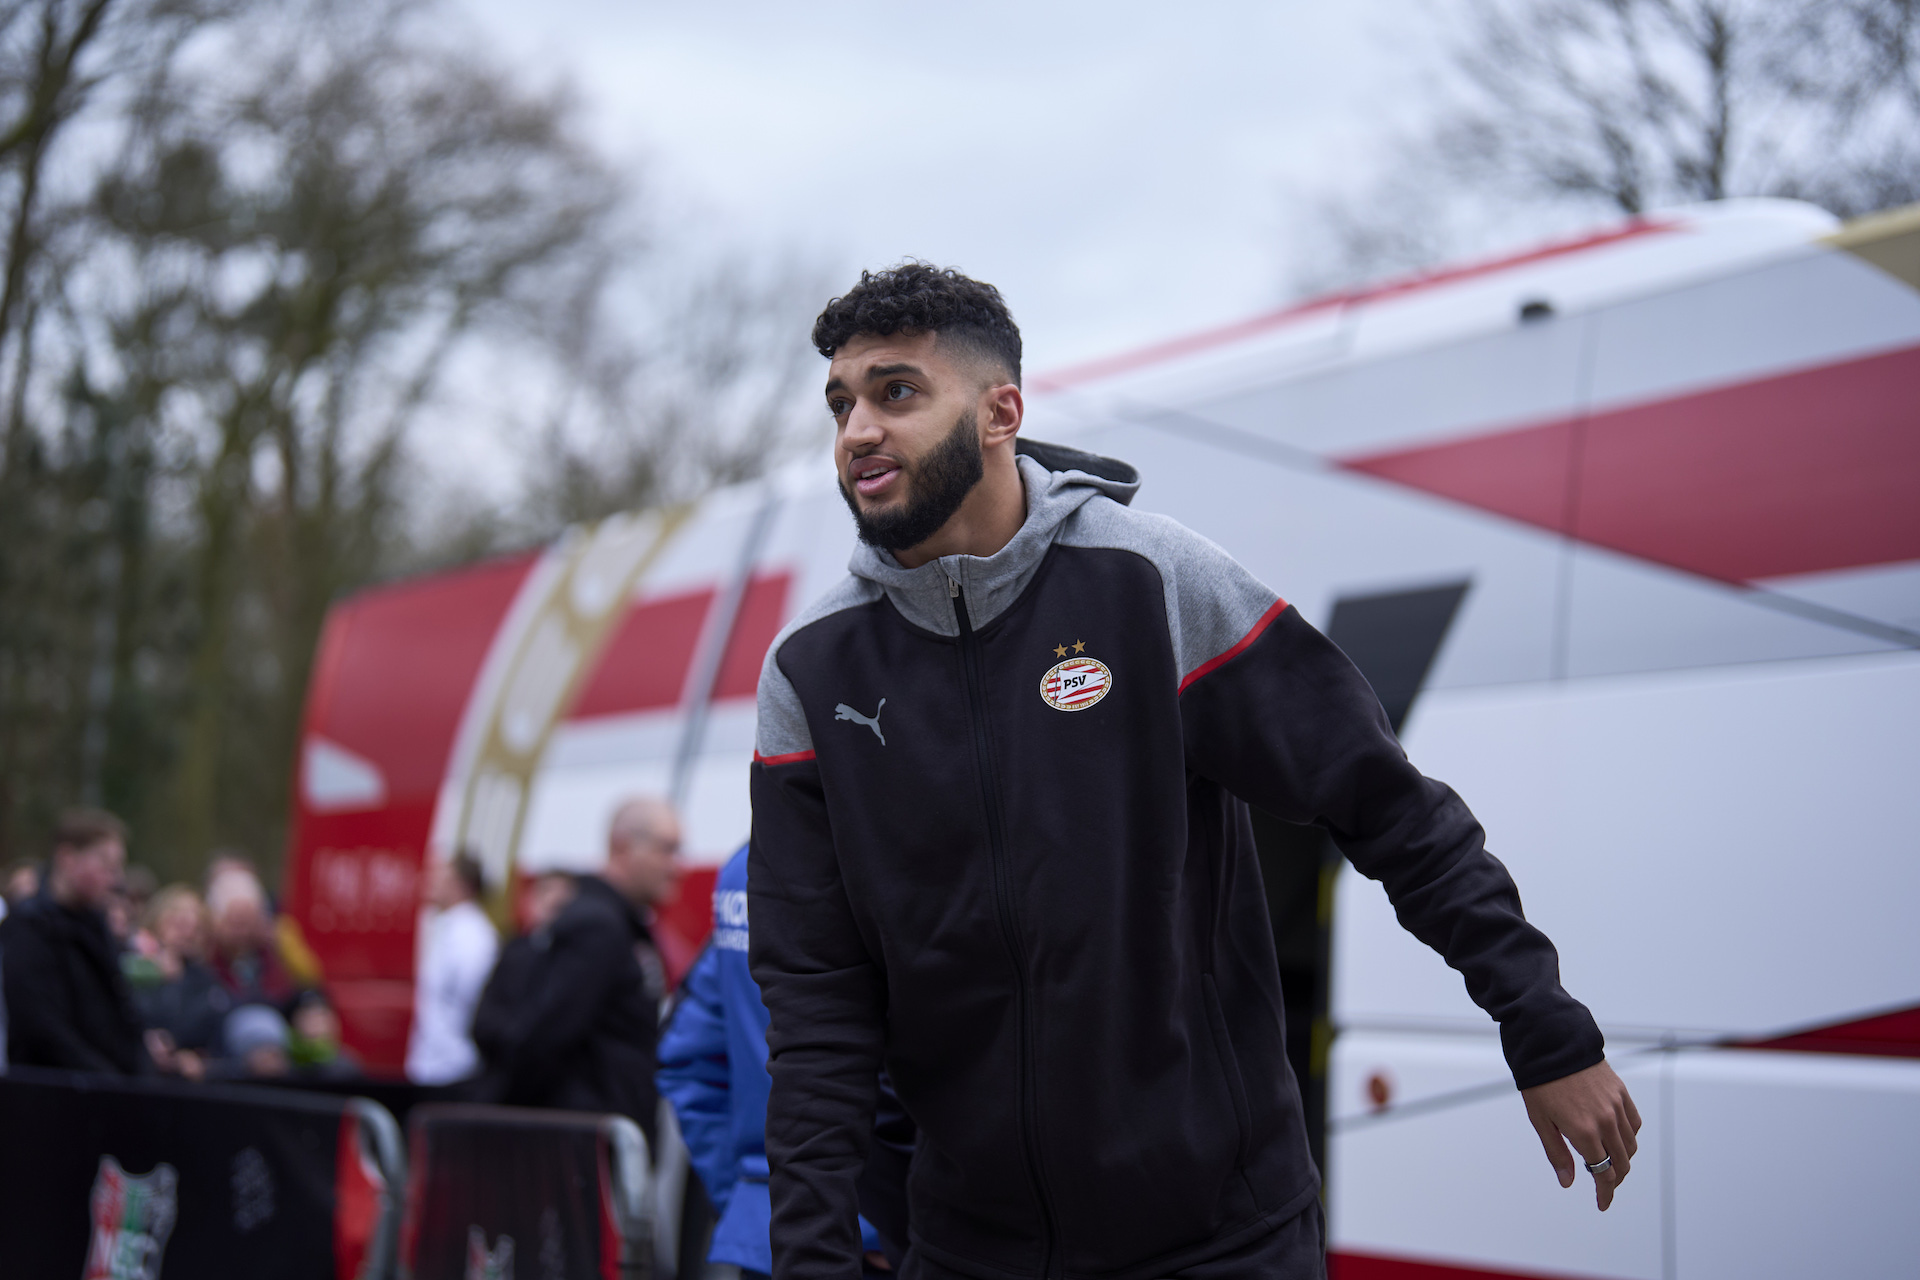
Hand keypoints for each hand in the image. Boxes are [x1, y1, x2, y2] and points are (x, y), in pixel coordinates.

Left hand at [1521, 1059, 1641, 1210]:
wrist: (1553, 1044)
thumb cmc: (1541, 1082)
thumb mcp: (1540, 1121)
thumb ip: (1557, 1153)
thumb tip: (1568, 1181)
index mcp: (1584, 1131)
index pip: (1603, 1173)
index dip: (1604, 1193)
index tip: (1602, 1203)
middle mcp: (1605, 1121)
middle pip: (1621, 1164)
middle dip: (1615, 1180)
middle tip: (1605, 1187)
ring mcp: (1616, 1106)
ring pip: (1631, 1146)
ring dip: (1624, 1160)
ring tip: (1609, 1163)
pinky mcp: (1621, 1093)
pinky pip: (1635, 1123)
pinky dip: (1630, 1137)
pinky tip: (1618, 1139)